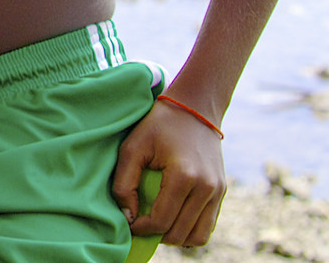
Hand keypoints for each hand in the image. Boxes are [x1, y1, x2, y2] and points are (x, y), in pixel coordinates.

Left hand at [112, 98, 225, 246]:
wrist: (194, 109)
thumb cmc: (158, 125)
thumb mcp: (133, 147)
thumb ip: (124, 183)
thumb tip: (127, 216)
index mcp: (184, 176)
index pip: (162, 221)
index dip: (141, 228)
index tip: (128, 221)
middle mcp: (206, 188)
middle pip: (179, 233)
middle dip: (156, 234)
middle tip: (140, 222)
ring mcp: (218, 192)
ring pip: (197, 237)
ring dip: (174, 237)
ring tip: (156, 223)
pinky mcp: (221, 192)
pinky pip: (208, 227)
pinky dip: (190, 230)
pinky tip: (172, 218)